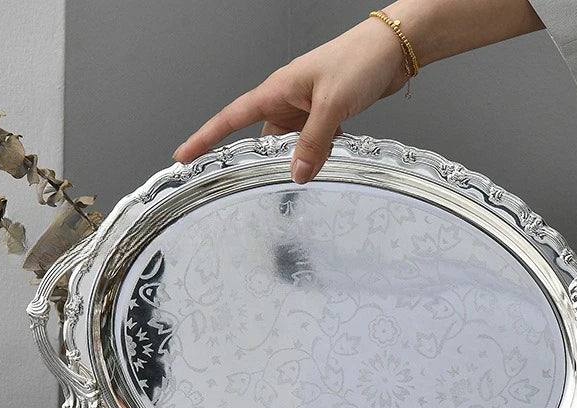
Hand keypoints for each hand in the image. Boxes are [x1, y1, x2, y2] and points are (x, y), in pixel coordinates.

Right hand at [173, 17, 407, 182]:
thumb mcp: (332, 105)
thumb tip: (296, 175)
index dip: (205, 138)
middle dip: (265, 163)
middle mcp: (286, 100)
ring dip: (299, 160)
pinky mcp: (325, 114)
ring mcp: (305, 108)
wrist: (393, 47)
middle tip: (264, 190)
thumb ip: (313, 142)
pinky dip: (319, 155)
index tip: (184, 156)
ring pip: (291, 145)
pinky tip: (330, 163)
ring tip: (308, 178)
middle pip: (263, 140)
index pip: (231, 118)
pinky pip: (313, 143)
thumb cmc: (359, 61)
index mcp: (276, 91)